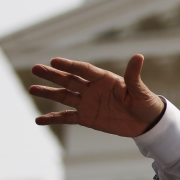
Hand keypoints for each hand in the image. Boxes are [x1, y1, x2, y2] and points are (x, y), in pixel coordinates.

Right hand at [29, 55, 164, 136]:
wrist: (147, 123)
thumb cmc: (145, 103)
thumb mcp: (140, 90)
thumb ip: (133, 75)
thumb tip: (138, 56)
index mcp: (104, 79)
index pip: (83, 70)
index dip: (70, 65)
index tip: (54, 61)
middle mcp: (92, 89)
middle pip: (69, 80)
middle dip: (53, 75)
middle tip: (35, 68)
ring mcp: (88, 103)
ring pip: (64, 97)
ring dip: (48, 93)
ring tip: (32, 89)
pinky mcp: (87, 118)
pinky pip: (67, 117)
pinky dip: (53, 119)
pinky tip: (38, 120)